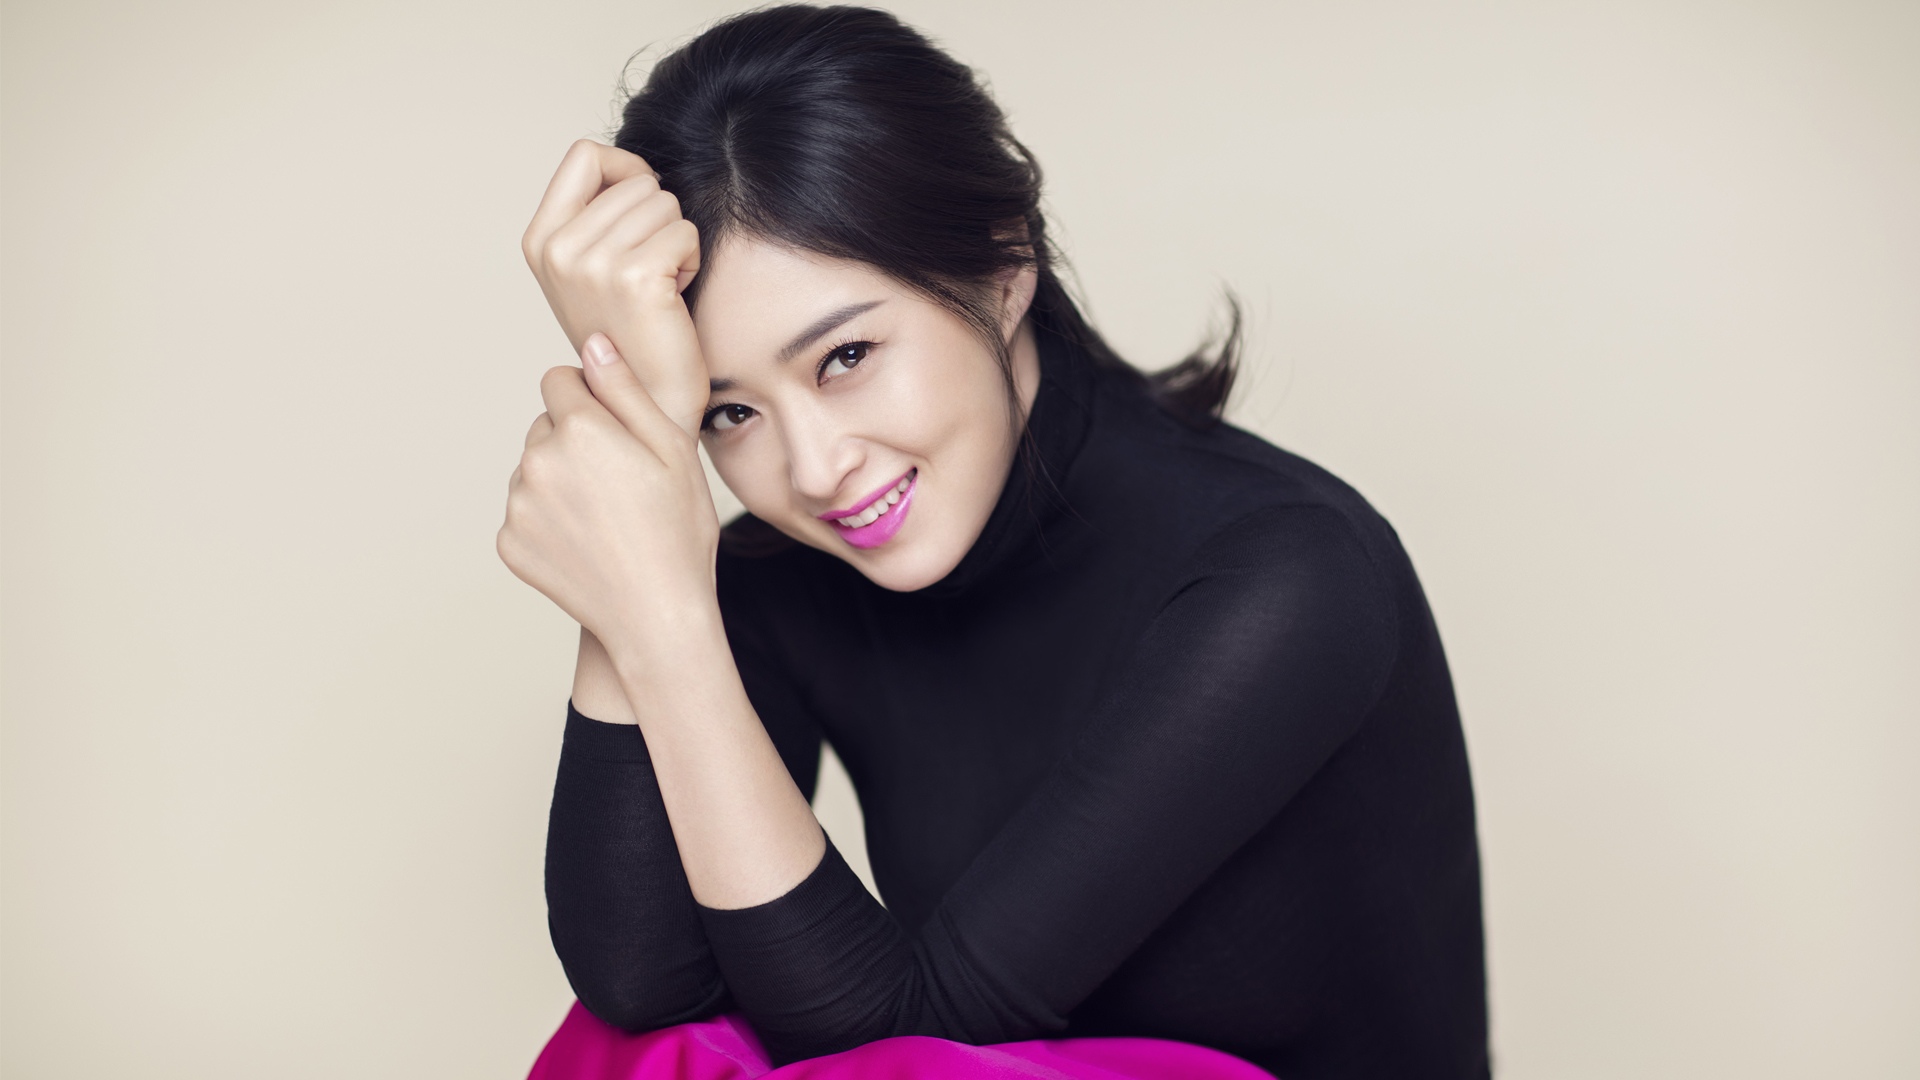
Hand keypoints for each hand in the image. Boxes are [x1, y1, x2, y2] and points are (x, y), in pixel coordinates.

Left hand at [498, 334, 721, 653]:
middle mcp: (536, 460)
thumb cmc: (678, 530)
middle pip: (544, 425)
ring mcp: (518, 505)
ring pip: (533, 469)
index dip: (592, 401)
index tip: (619, 434)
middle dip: (573, 440)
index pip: (558, 380)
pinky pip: (525, 512)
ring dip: (560, 480)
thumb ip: (626, 389)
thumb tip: (593, 343)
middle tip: (619, 483)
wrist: (657, 615)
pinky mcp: (509, 542)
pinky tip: (588, 542)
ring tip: (606, 517)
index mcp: (578, 429)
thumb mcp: (671, 449)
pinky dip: (549, 522)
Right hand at [522, 140, 708, 438]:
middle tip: (647, 273)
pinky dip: (691, 260)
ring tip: (658, 286)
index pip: (586, 154)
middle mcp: (558, 248)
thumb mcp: (590, 265)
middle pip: (636, 180)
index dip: (625, 170)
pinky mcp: (634, 277)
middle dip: (656, 219)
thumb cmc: (628, 331)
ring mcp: (592, 262)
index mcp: (540, 240)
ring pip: (664, 203)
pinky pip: (684, 231)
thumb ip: (595, 213)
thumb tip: (631, 166)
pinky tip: (672, 296)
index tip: (637, 213)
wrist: (645, 398)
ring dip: (675, 241)